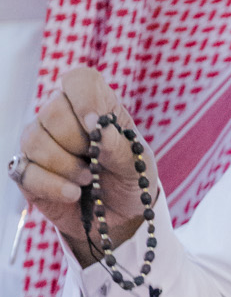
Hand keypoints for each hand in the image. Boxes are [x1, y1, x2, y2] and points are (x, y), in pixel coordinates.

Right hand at [17, 64, 158, 267]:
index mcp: (94, 105)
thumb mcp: (138, 164)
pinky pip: (26, 170)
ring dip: (66, 166)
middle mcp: (62, 116)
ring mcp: (41, 142)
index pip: (79, 80)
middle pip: (53, 111)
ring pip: (35, 140)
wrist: (120, 216)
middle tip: (96, 161)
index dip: (84, 98)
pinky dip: (53, 186)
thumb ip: (120, 146)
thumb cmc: (129, 179)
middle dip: (77, 142)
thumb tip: (98, 128)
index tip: (95, 124)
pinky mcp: (28, 170)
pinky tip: (73, 194)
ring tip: (89, 180)